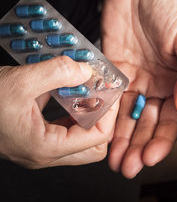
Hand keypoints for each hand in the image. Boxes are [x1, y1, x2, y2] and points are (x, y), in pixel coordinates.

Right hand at [0, 56, 117, 167]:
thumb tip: (87, 70)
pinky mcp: (35, 136)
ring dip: (88, 112)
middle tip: (101, 92)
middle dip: (103, 116)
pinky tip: (66, 89)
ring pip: (81, 136)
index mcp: (46, 147)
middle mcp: (46, 153)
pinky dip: (72, 108)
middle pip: (94, 144)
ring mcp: (40, 147)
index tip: (110, 89)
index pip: (98, 137)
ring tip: (86, 87)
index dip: (109, 112)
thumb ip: (57, 72)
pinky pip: (65, 127)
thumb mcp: (20, 82)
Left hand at [101, 0, 176, 177]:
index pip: (173, 119)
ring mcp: (133, 80)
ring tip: (114, 162)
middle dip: (139, 147)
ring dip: (121, 141)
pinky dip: (104, 118)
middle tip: (128, 167)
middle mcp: (156, 86)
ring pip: (127, 118)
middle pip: (148, 124)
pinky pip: (108, 99)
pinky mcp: (112, 72)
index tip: (150, 157)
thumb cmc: (169, 10)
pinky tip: (99, 135)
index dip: (162, 140)